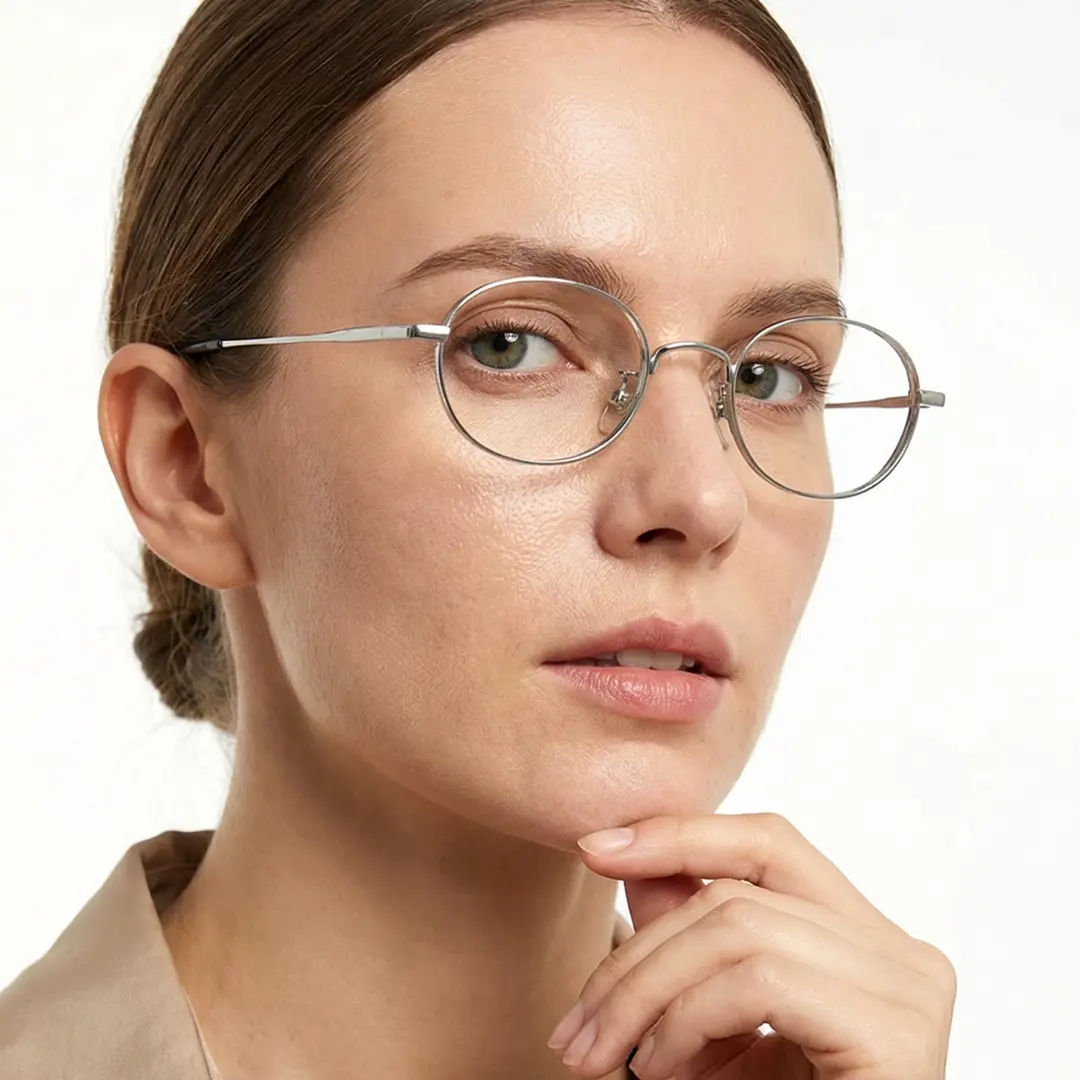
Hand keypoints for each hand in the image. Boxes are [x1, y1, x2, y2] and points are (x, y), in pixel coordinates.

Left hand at [546, 813, 955, 1079]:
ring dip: (649, 993)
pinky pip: (761, 981)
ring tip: (617, 1059)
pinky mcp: (897, 1030)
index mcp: (863, 940)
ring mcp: (907, 986)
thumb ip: (684, 943)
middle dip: (639, 951)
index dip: (679, 834)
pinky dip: (688, 1020)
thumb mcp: (713, 1025)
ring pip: (737, 927)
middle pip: (738, 891)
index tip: (594, 847)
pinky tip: (662, 1072)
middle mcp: (898, 952)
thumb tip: (623, 855)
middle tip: (576, 1027)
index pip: (768, 844)